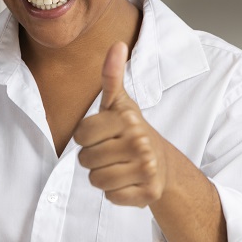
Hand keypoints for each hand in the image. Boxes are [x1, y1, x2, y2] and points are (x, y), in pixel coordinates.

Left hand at [74, 41, 167, 206]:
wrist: (161, 162)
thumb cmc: (130, 130)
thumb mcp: (118, 103)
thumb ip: (111, 76)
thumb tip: (117, 44)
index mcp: (128, 119)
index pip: (81, 135)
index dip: (85, 137)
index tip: (102, 134)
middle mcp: (141, 143)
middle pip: (86, 160)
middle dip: (93, 158)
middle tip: (111, 151)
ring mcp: (147, 169)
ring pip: (96, 180)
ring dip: (101, 176)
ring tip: (117, 166)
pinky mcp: (149, 193)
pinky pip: (112, 197)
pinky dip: (115, 193)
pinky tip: (127, 181)